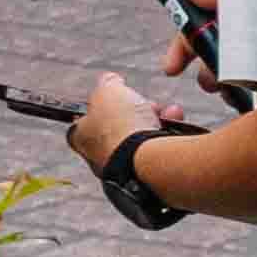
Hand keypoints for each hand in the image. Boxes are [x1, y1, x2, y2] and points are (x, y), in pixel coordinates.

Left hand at [60, 75, 176, 188]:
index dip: (107, 103)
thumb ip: (108, 83)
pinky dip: (168, 138)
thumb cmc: (121, 125)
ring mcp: (122, 168)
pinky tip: (176, 129)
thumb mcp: (109, 90)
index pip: (87, 117)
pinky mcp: (145, 176)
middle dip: (139, 110)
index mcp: (79, 137)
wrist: (146, 157)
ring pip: (142, 137)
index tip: (121, 95)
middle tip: (148, 105)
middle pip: (121, 125)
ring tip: (170, 114)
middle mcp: (97, 155)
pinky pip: (158, 151)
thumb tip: (110, 80)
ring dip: (158, 121)